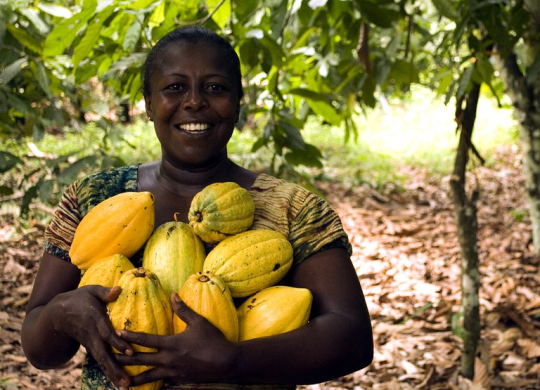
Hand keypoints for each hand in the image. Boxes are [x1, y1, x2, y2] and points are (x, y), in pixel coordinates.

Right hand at [49, 285, 132, 387]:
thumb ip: (105, 292)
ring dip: (113, 374)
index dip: (117, 343)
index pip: (106, 334)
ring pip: (101, 361)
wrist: (56, 314)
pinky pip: (100, 361)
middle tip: (126, 382)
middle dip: (115, 368)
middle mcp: (92, 335)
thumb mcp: (90, 290)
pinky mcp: (90, 347)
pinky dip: (108, 372)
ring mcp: (90, 343)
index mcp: (94, 319)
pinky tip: (118, 382)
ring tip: (125, 387)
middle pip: (103, 354)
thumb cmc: (78, 298)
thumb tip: (119, 288)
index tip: (129, 352)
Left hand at [115, 293, 235, 386]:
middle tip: (109, 358)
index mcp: (171, 344)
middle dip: (124, 359)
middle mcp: (169, 360)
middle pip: (141, 360)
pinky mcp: (180, 380)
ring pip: (149, 377)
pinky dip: (151, 385)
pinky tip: (144, 386)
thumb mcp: (199, 322)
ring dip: (133, 379)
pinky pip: (162, 383)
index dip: (131, 336)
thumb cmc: (213, 340)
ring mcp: (173, 373)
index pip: (146, 340)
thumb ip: (183, 309)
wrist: (227, 363)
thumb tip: (173, 294)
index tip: (117, 333)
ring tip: (120, 382)